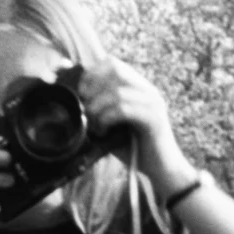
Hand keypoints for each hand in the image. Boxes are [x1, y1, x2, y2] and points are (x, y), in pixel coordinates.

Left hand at [78, 58, 197, 197]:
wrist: (160, 170)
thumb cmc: (132, 147)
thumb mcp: (111, 123)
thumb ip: (99, 107)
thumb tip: (72, 99)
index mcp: (138, 87)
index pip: (112, 63)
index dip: (91, 74)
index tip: (80, 94)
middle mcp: (148, 90)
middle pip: (114, 70)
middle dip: (92, 89)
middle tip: (85, 110)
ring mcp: (153, 103)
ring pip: (116, 92)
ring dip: (97, 109)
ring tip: (93, 125)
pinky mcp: (154, 119)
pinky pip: (123, 109)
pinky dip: (106, 119)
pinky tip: (103, 132)